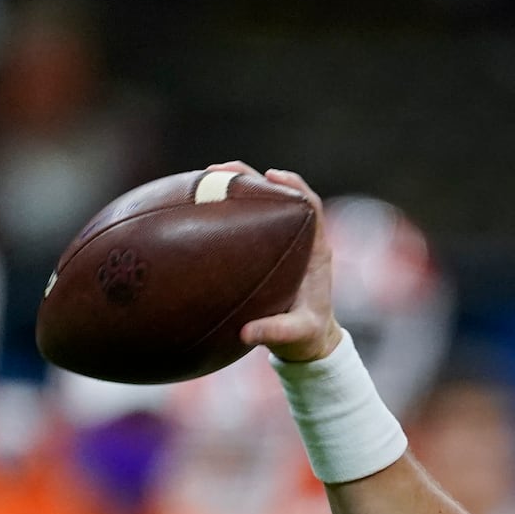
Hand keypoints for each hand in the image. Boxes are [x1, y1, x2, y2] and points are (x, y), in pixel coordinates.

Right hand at [205, 162, 342, 362]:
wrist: (309, 343)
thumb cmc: (307, 337)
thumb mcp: (296, 335)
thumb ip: (276, 332)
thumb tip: (246, 333)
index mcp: (315, 252)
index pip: (311, 207)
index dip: (294, 186)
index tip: (271, 176)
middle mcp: (299, 241)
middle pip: (280, 195)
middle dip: (252, 177)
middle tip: (219, 170)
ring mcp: (281, 243)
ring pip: (260, 204)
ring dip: (236, 187)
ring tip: (203, 177)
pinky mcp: (264, 251)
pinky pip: (245, 222)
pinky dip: (226, 210)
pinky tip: (198, 206)